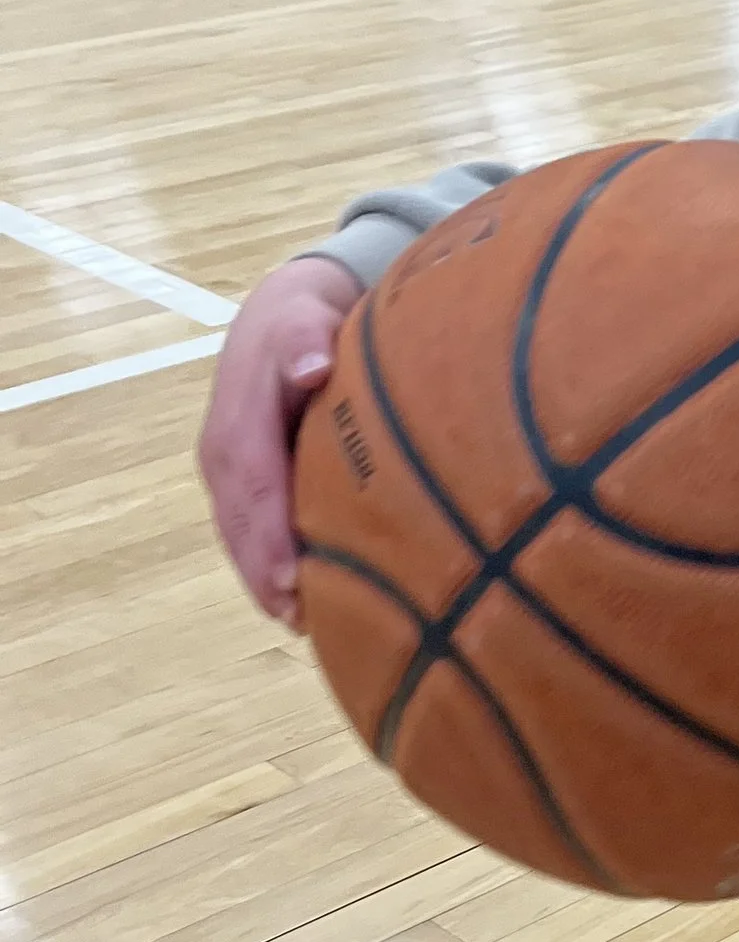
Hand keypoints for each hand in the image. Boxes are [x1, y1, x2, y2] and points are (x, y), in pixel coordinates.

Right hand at [196, 254, 364, 627]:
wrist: (278, 316)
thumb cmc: (303, 324)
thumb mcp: (305, 321)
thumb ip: (306, 343)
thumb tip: (311, 367)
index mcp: (239, 421)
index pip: (254, 486)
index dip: (270, 536)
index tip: (293, 579)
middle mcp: (224, 453)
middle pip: (241, 523)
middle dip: (265, 574)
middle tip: (300, 620)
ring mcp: (228, 472)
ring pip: (240, 535)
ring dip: (263, 582)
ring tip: (301, 625)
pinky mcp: (241, 482)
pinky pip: (248, 531)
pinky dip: (266, 568)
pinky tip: (300, 603)